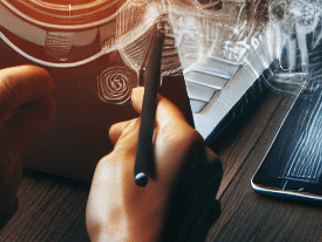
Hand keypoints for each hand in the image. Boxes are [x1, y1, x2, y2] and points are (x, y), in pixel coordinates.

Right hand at [86, 89, 221, 241]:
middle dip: (148, 134)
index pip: (164, 106)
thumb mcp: (114, 164)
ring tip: (130, 174)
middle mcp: (204, 162)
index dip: (146, 99)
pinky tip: (147, 195)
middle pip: (175, 133)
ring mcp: (207, 189)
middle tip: (122, 138)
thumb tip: (135, 126)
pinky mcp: (204, 212)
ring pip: (181, 160)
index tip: (139, 96)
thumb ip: (129, 135)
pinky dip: (169, 183)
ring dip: (159, 160)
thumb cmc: (127, 225)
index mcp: (185, 142)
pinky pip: (186, 184)